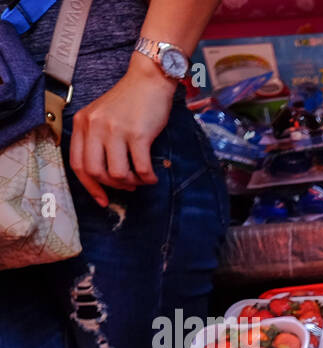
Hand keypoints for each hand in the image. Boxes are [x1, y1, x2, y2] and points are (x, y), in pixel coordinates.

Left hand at [69, 54, 175, 206]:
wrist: (149, 81)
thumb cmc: (129, 101)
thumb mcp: (102, 116)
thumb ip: (97, 139)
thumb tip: (105, 174)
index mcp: (83, 123)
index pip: (78, 164)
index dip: (90, 187)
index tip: (102, 199)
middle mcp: (95, 127)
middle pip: (96, 172)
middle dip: (113, 185)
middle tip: (127, 185)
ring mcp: (116, 130)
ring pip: (117, 173)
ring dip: (131, 183)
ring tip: (140, 179)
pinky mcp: (138, 134)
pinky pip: (141, 168)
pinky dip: (148, 178)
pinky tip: (152, 176)